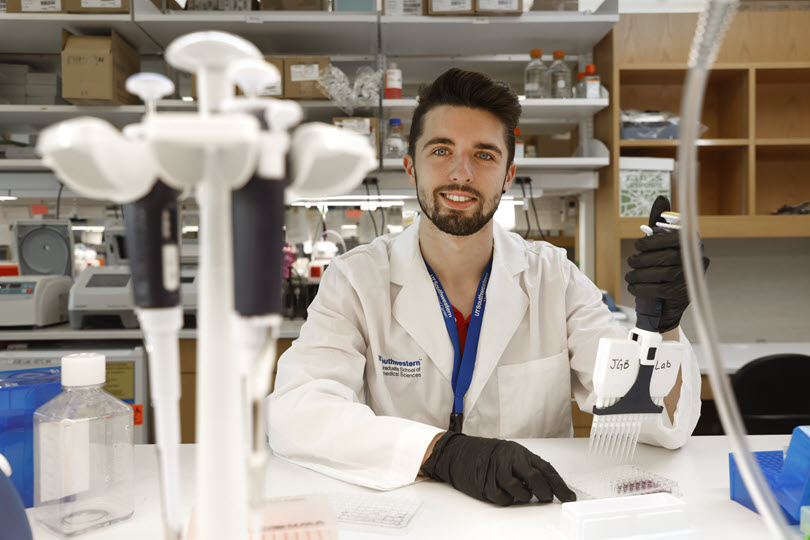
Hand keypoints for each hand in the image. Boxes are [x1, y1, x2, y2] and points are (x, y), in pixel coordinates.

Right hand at [419, 431, 575, 505]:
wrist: (458, 452)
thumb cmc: (486, 454)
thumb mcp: (510, 454)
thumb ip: (527, 466)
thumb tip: (547, 485)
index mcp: (519, 452)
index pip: (545, 468)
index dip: (560, 485)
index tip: (569, 497)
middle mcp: (510, 460)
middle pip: (536, 478)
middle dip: (545, 491)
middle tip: (547, 498)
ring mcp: (497, 471)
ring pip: (520, 491)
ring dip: (524, 496)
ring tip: (521, 492)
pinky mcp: (485, 484)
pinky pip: (503, 499)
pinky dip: (508, 500)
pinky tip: (506, 494)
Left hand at [625, 196, 709, 331]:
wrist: (665, 305)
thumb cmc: (662, 268)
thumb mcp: (661, 244)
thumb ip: (660, 224)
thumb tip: (662, 197)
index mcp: (693, 244)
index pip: (675, 239)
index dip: (654, 242)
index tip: (638, 246)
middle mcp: (699, 260)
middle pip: (668, 258)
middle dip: (644, 259)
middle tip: (631, 262)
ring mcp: (692, 279)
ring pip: (664, 274)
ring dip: (641, 274)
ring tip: (629, 276)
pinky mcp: (684, 295)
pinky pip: (660, 289)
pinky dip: (642, 288)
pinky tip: (633, 287)